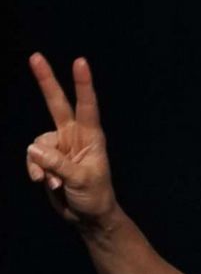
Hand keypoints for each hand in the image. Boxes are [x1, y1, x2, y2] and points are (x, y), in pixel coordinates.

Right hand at [26, 54, 116, 226]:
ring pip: (37, 143)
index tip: (80, 62)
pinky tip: (47, 184)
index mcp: (91, 137)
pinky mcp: (47, 159)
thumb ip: (58, 164)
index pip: (87, 106)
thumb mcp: (81, 181)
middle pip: (56, 104)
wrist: (88, 217)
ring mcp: (59, 147)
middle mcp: (74, 136)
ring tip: (55, 183)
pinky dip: (35, 171)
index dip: (82, 84)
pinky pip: (32, 158)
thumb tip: (34, 149)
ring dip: (40, 165)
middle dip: (46, 81)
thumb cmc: (95, 197)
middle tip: (35, 56)